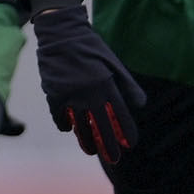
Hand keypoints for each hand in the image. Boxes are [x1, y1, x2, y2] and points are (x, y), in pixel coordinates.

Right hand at [30, 5, 144, 162]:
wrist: (61, 34)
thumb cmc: (91, 48)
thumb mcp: (114, 63)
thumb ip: (128, 85)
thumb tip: (140, 106)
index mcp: (107, 84)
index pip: (120, 115)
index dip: (126, 132)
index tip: (131, 144)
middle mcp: (89, 93)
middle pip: (101, 127)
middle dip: (108, 146)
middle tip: (114, 159)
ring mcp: (70, 96)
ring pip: (80, 128)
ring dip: (87, 142)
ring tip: (92, 151)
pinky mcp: (53, 95)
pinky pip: (60, 119)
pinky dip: (66, 126)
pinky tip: (72, 129)